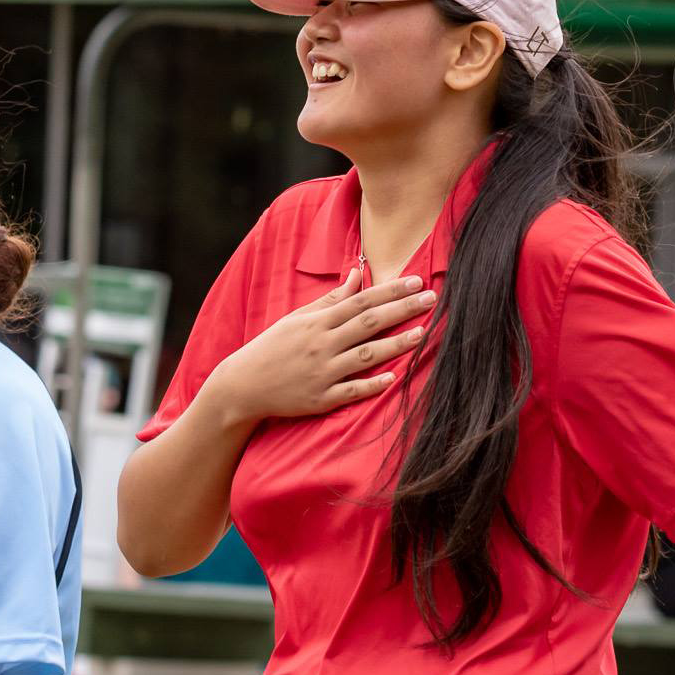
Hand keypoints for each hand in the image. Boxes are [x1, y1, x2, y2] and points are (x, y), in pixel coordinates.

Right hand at [209, 268, 435, 424]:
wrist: (242, 385)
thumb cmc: (272, 348)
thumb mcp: (297, 318)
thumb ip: (330, 299)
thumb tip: (357, 275)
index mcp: (316, 322)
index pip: (360, 301)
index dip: (390, 291)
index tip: (417, 281)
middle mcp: (321, 345)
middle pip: (368, 323)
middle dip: (402, 310)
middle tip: (432, 298)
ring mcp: (321, 373)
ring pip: (365, 356)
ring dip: (395, 345)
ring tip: (423, 334)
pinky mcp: (319, 399)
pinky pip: (350, 391)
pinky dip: (371, 385)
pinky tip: (394, 378)